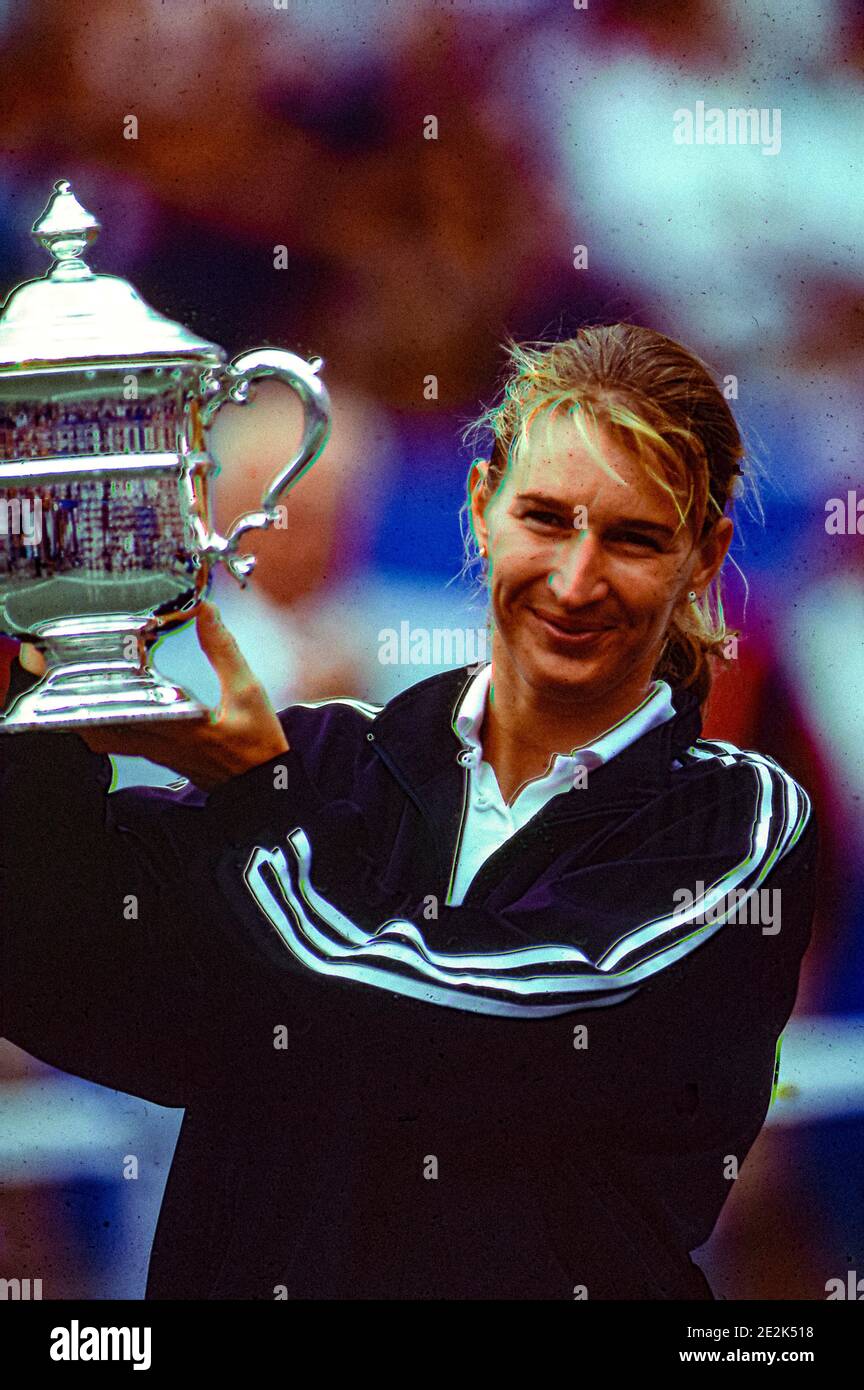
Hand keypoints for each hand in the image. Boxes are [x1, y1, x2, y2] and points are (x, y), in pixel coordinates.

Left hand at [25, 603, 289, 791]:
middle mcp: (162, 743)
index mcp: (182, 725)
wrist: (266, 787)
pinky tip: (107, 709)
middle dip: (76, 709)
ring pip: (108, 740)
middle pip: (102, 732)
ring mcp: (159, 754)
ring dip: (88, 720)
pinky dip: (107, 727)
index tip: (74, 677)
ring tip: (73, 693)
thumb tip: (206, 611)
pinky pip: (123, 744)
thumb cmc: (258, 744)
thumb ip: (224, 651)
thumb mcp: (249, 691)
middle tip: (59, 683)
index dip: (94, 697)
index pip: (127, 712)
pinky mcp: (163, 758)